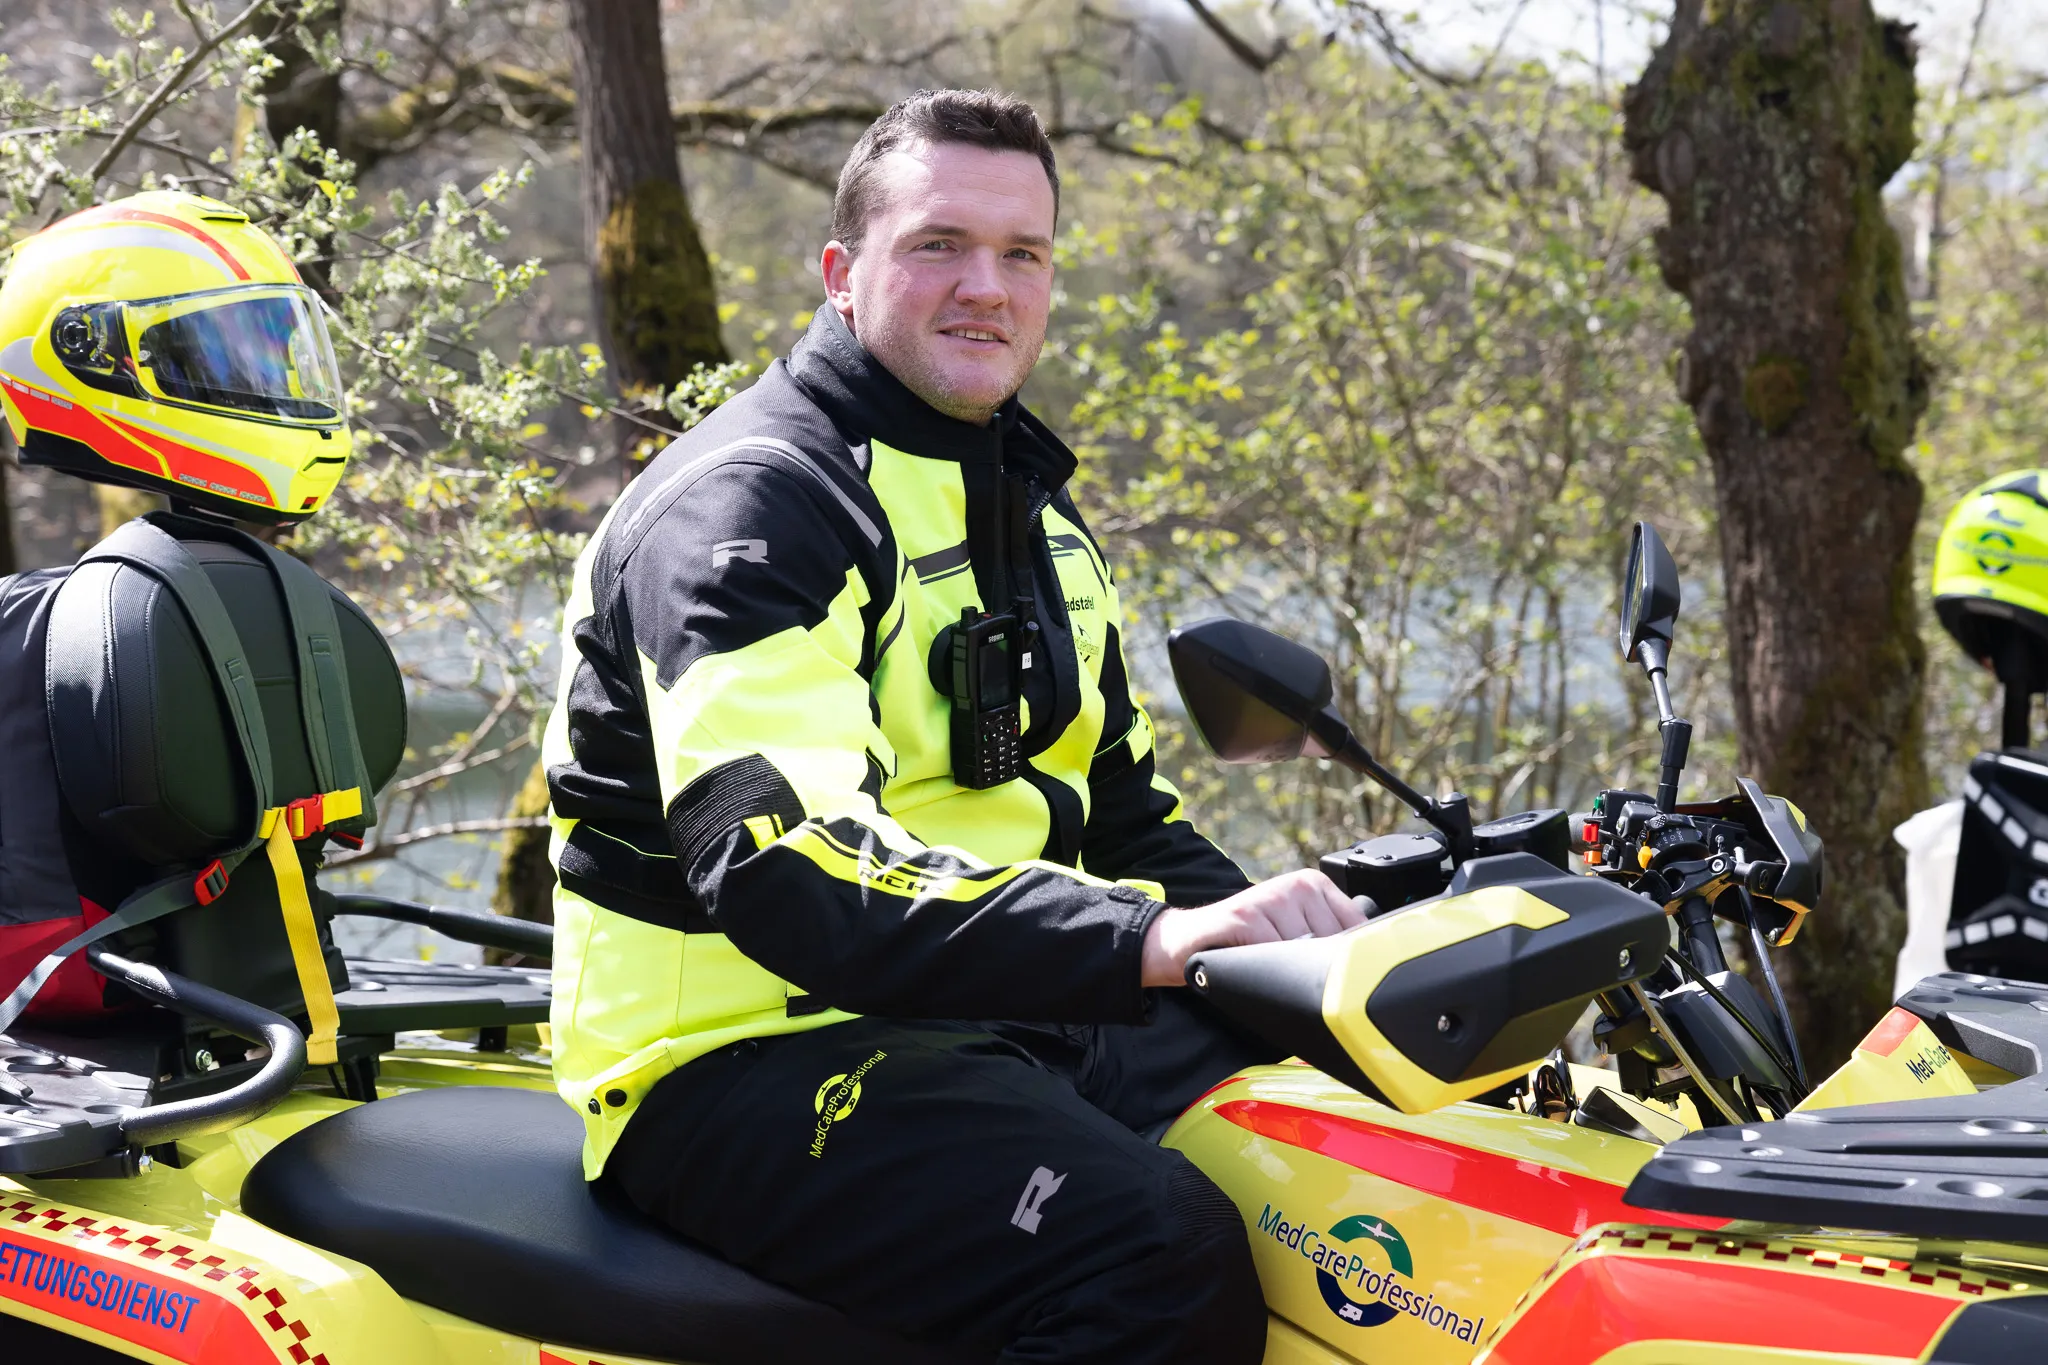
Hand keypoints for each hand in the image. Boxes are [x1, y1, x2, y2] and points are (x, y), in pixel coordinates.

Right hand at [1139, 868, 1365, 987]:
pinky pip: (1277, 955)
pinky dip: (1269, 972)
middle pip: (1334, 945)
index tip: (1340, 978)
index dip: (1352, 960)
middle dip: (1320, 971)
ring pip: (1307, 954)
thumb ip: (1327, 938)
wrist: (1188, 941)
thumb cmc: (1246, 942)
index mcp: (1314, 885)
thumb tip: (1372, 965)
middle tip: (1294, 977)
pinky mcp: (1247, 916)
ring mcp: (1271, 898)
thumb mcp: (1292, 932)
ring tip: (1272, 972)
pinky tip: (1255, 970)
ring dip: (1291, 974)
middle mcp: (1296, 885)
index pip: (1357, 928)